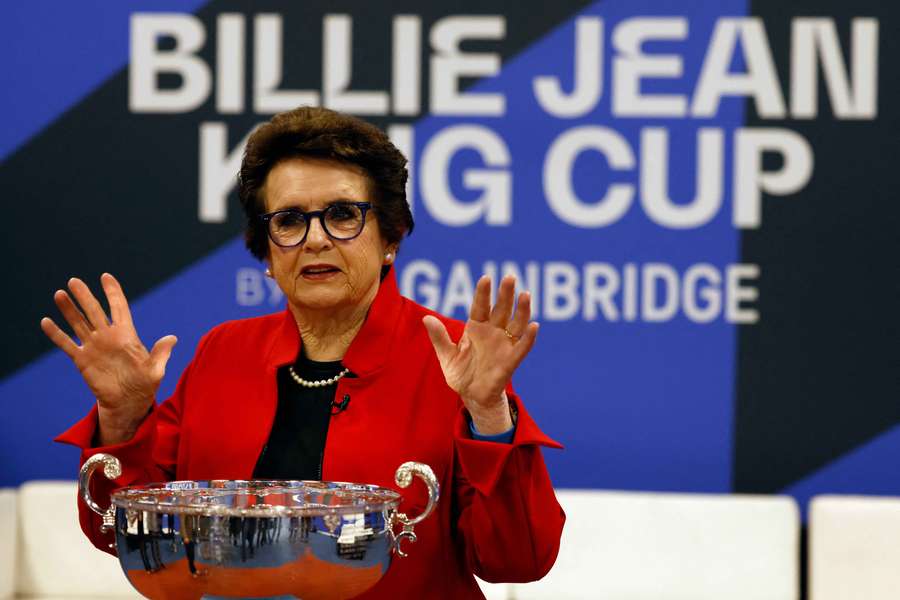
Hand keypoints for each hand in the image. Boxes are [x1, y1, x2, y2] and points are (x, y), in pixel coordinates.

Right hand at [40, 274, 176, 444]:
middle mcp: (108, 336)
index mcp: (127, 335)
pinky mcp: (82, 360)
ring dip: (69, 310)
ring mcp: (94, 347)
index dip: (113, 292)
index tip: (105, 277)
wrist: (128, 403)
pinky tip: (46, 322)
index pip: (119, 308)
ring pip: (79, 324)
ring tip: (59, 294)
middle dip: (85, 296)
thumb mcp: (156, 370)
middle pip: (94, 311)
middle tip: (74, 280)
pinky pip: (67, 345)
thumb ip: (160, 354)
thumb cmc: (145, 385)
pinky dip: (57, 334)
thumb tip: (172, 338)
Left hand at [423, 275, 538, 434]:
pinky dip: (529, 338)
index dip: (483, 293)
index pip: (481, 306)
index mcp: (476, 327)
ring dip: (522, 310)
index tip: (486, 278)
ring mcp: (504, 345)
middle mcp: (493, 332)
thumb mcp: (447, 355)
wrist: (472, 396)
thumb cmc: (460, 373)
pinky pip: (522, 347)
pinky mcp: (511, 360)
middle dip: (505, 294)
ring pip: (516, 323)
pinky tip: (534, 326)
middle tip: (510, 277)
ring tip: (525, 295)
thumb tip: (426, 318)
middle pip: (501, 309)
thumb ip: (439, 337)